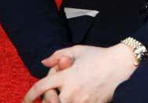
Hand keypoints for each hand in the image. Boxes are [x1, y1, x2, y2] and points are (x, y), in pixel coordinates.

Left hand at [21, 43, 137, 102]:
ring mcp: (81, 101)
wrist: (121, 65)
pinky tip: (75, 97)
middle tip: (51, 94)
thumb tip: (43, 63)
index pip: (41, 88)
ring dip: (59, 101)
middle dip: (46, 99)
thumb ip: (58, 55)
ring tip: (65, 94)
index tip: (25, 101)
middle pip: (49, 102)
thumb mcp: (77, 50)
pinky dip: (72, 102)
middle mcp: (71, 90)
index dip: (29, 96)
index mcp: (66, 75)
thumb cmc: (99, 56)